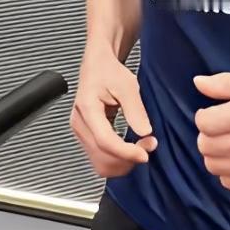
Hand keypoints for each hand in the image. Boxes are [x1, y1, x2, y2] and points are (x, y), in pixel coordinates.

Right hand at [71, 48, 157, 178]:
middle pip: (102, 158)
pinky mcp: (86, 137)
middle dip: (127, 158)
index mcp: (87, 108)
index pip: (105, 141)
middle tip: (149, 144)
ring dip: (123, 162)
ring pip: (101, 164)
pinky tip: (130, 147)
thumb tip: (145, 133)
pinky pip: (101, 159)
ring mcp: (81, 133)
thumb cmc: (110, 71)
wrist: (98, 65)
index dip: (126, 152)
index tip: (146, 154)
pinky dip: (118, 160)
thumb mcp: (127, 84)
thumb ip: (135, 109)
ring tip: (141, 147)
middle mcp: (80, 124)